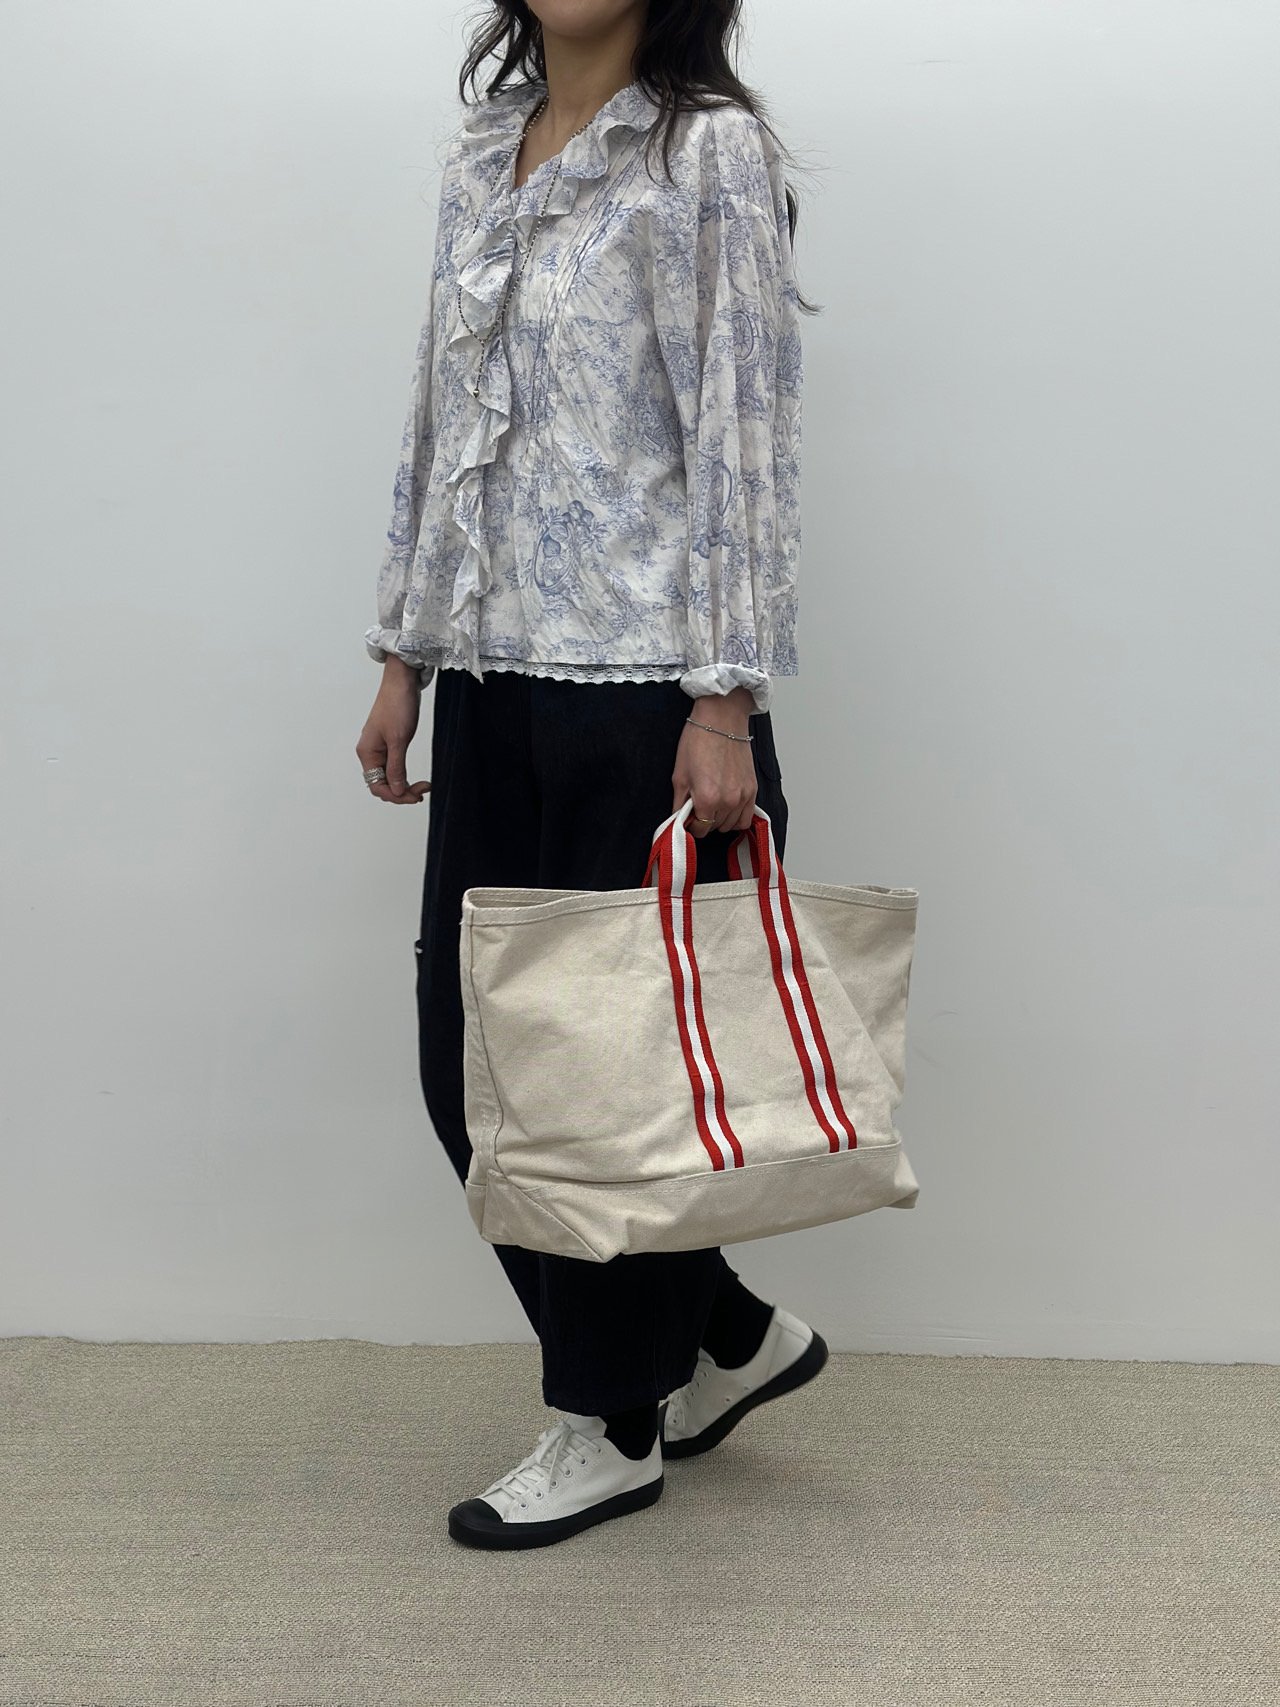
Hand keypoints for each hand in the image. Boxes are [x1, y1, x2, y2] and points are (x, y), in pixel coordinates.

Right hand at [357, 659, 430, 803]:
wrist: (402, 682)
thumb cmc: (397, 706)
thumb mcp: (398, 740)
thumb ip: (396, 768)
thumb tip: (397, 791)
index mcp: (367, 753)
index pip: (377, 786)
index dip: (396, 795)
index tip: (415, 796)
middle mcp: (370, 753)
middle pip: (382, 784)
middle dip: (401, 792)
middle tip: (423, 791)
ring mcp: (379, 748)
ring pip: (389, 777)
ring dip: (404, 785)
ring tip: (423, 787)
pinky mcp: (389, 743)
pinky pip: (393, 767)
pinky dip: (404, 774)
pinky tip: (416, 778)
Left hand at [671, 686, 756, 837]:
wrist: (721, 719)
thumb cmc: (699, 740)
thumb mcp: (680, 774)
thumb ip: (679, 803)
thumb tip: (679, 818)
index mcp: (707, 799)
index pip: (699, 829)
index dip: (692, 825)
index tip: (689, 817)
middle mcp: (728, 801)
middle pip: (715, 828)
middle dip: (705, 821)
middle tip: (698, 806)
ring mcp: (743, 796)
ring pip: (731, 825)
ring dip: (720, 820)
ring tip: (712, 804)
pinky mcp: (753, 789)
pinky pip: (746, 817)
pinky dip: (736, 817)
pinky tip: (727, 807)